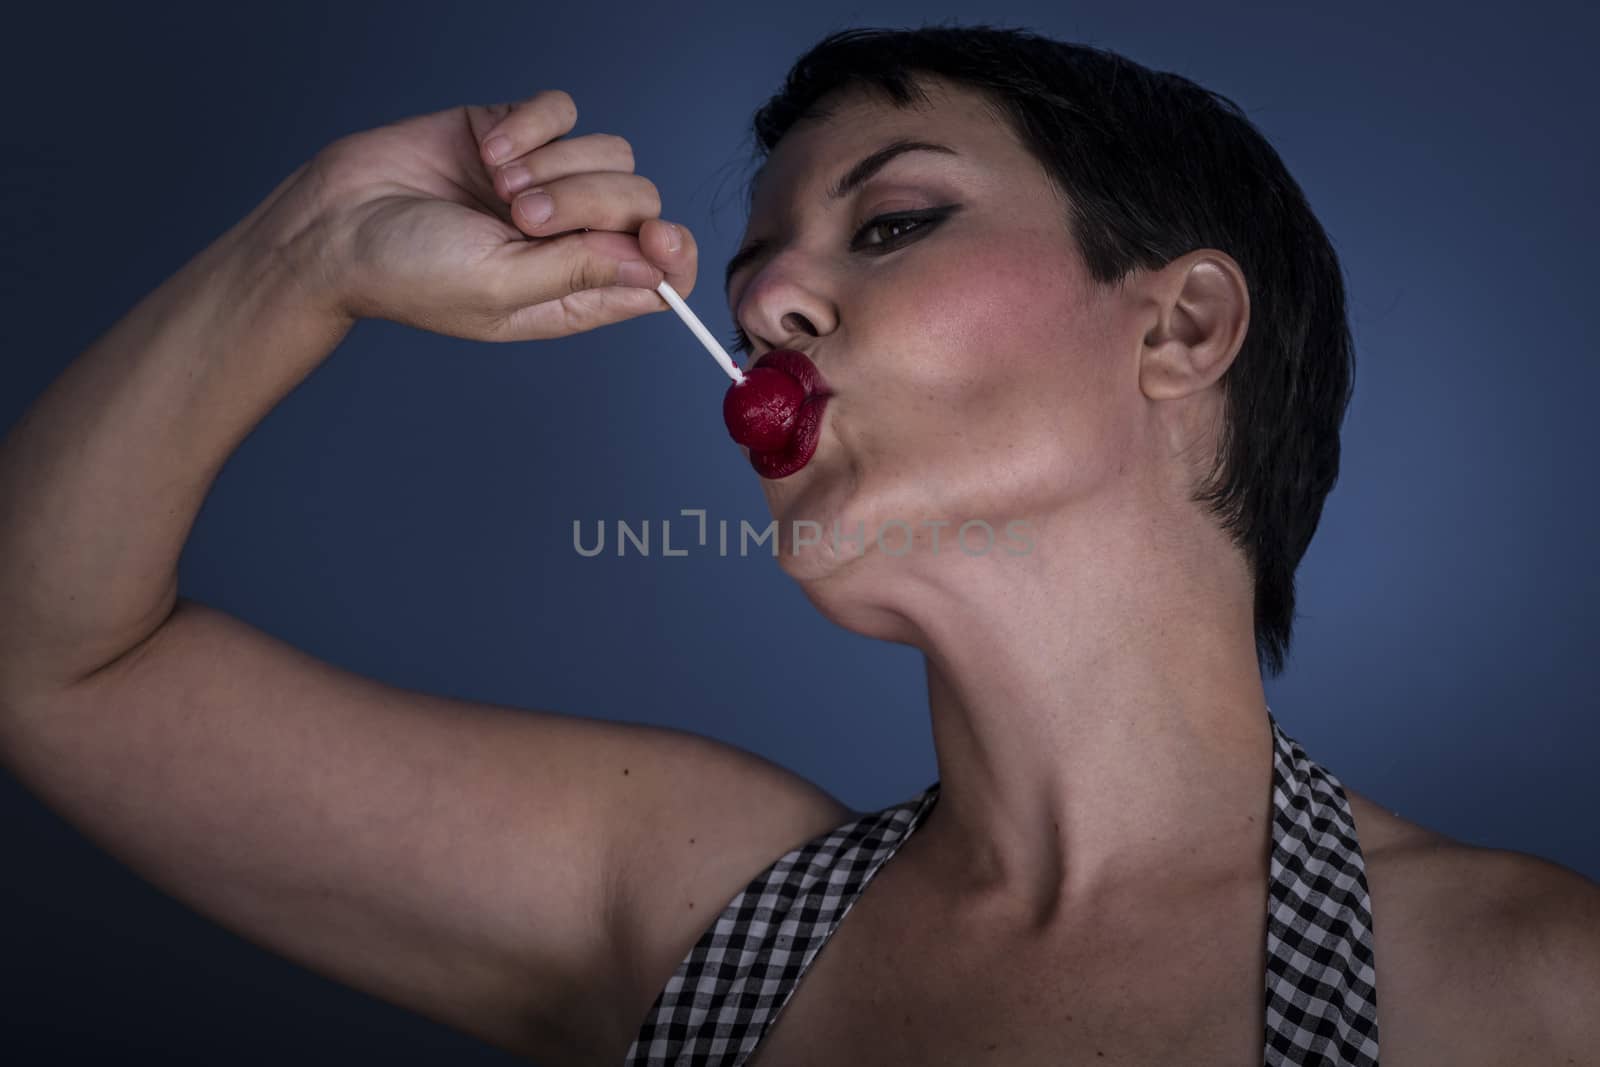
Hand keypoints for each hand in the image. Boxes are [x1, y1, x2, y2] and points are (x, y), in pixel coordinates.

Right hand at [270, 89, 697, 341]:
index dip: (672, 251)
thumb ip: (582, 274)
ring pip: (609, 152)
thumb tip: (659, 270)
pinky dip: (531, 125)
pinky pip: (562, 110)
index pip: (661, 272)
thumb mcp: (500, 287)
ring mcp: (547, 182)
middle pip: (638, 201)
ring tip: (497, 187)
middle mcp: (570, 238)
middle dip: (588, 202)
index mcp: (575, 292)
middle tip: (520, 217)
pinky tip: (490, 150)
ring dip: (554, 165)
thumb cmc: (406, 272)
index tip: (653, 234)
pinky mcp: (517, 134)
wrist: (334, 221)